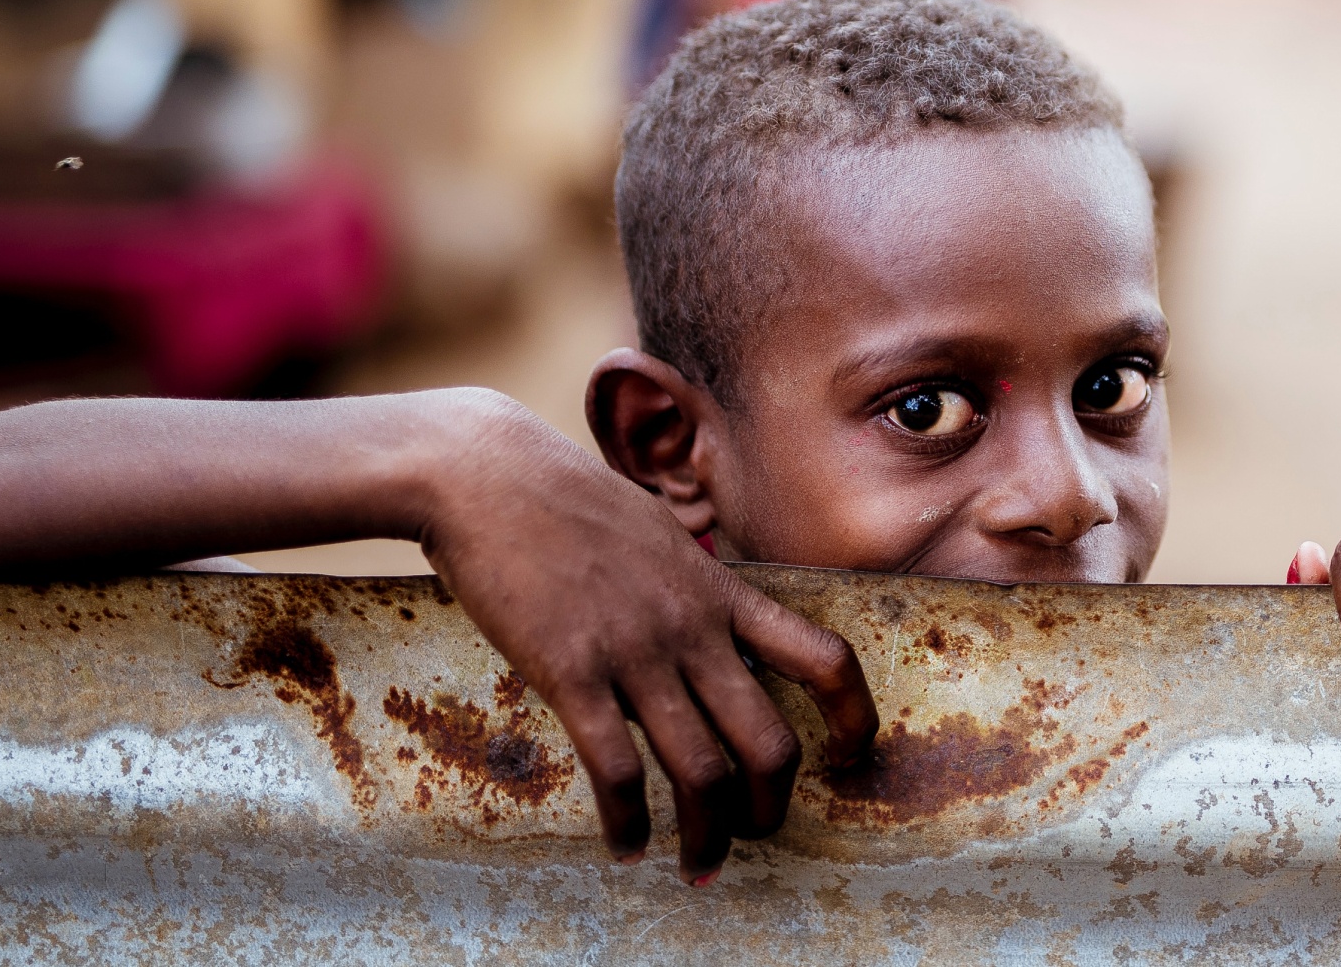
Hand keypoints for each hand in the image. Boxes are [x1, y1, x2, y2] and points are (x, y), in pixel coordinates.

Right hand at [422, 397, 877, 883]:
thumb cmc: (566, 499)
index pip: (822, 657)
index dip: (852, 715)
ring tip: (699, 865)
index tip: (851, 751)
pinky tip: (627, 846)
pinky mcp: (571, 671)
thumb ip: (692, 584)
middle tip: (760, 833)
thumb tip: (710, 616)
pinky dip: (627, 824)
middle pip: (769, 740)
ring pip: (701, 771)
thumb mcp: (660, 533)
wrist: (487, 475)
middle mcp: (692, 628)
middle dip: (774, 805)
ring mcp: (635, 652)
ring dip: (707, 835)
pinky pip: (616, 770)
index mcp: (721, 592)